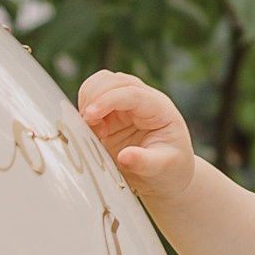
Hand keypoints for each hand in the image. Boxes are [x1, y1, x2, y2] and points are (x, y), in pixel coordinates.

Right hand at [78, 71, 196, 197]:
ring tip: (92, 128)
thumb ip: (144, 162)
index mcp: (159, 109)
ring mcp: (127, 103)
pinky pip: (93, 98)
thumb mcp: (162, 167)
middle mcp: (143, 99)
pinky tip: (91, 130)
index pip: (132, 93)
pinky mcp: (112, 111)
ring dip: (88, 100)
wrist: (165, 174)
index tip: (90, 115)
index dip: (108, 100)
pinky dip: (85, 108)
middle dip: (94, 98)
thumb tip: (125, 156)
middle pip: (114, 81)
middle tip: (89, 126)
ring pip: (101, 83)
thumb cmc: (169, 169)